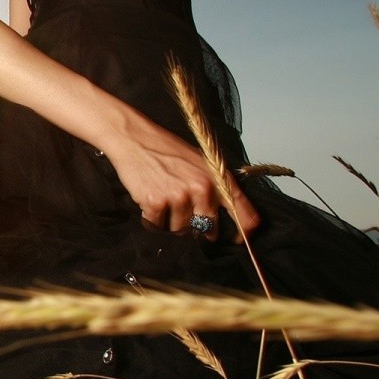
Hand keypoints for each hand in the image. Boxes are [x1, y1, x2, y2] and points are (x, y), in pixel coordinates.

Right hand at [100, 117, 261, 241]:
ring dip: (170, 222)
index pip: (243, 213)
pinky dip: (151, 219)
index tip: (238, 241)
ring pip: (180, 230)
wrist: (134, 138)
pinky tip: (149, 201)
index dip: (244, 232)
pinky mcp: (156, 203)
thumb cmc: (167, 149)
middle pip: (207, 229)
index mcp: (217, 178)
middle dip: (197, 228)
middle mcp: (202, 188)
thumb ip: (215, 188)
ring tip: (162, 199)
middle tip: (184, 214)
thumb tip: (221, 219)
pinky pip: (156, 226)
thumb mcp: (200, 163)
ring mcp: (179, 196)